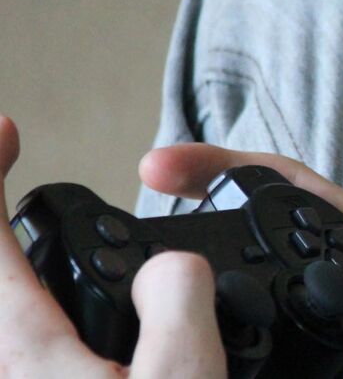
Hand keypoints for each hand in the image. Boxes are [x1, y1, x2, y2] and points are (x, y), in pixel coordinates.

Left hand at [0, 116, 225, 377]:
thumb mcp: (183, 376)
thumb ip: (178, 302)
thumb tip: (173, 263)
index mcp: (31, 351)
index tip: (6, 130)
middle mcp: (11, 366)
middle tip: (7, 156)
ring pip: (6, 304)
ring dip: (12, 257)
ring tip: (27, 223)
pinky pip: (19, 336)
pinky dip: (29, 292)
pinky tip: (60, 302)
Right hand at [140, 143, 342, 378]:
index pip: (303, 190)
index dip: (233, 165)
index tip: (161, 164)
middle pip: (267, 243)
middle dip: (194, 228)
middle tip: (127, 240)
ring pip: (270, 309)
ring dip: (210, 303)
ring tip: (146, 316)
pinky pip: (296, 368)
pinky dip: (252, 363)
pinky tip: (217, 371)